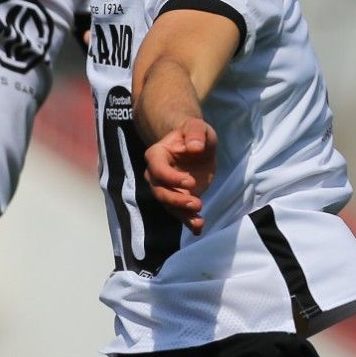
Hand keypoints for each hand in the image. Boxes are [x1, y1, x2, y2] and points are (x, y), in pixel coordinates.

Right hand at [145, 117, 215, 232]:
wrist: (196, 146)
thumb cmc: (194, 135)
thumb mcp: (198, 127)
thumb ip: (195, 133)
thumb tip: (195, 147)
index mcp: (157, 154)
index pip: (158, 169)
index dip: (171, 178)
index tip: (191, 183)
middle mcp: (156, 174)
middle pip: (160, 191)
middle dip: (176, 200)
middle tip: (197, 203)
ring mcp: (166, 188)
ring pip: (168, 205)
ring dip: (183, 215)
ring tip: (199, 222)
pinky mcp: (178, 198)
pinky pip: (179, 212)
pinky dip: (188, 221)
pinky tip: (199, 229)